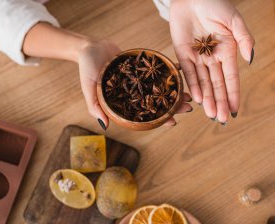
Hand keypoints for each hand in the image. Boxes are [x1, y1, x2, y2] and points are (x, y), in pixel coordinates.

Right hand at [78, 40, 192, 127]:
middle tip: (188, 107)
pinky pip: (156, 70)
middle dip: (172, 105)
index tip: (173, 122)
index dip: (158, 120)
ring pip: (158, 87)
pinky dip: (167, 70)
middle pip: (155, 102)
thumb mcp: (88, 88)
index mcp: (123, 102)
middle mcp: (133, 92)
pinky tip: (179, 70)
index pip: (143, 114)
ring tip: (188, 92)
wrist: (89, 47)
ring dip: (173, 90)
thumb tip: (105, 126)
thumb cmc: (86, 69)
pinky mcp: (140, 67)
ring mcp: (138, 80)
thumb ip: (94, 106)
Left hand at [169, 0, 254, 122]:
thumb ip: (244, 39)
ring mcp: (197, 57)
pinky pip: (187, 72)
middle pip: (216, 84)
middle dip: (219, 102)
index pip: (231, 78)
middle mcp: (212, 57)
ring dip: (206, 98)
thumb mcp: (234, 20)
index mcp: (227, 51)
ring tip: (209, 114)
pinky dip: (192, 85)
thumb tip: (251, 59)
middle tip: (220, 119)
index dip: (232, 94)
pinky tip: (197, 98)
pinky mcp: (182, 53)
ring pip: (203, 82)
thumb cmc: (215, 3)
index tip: (234, 110)